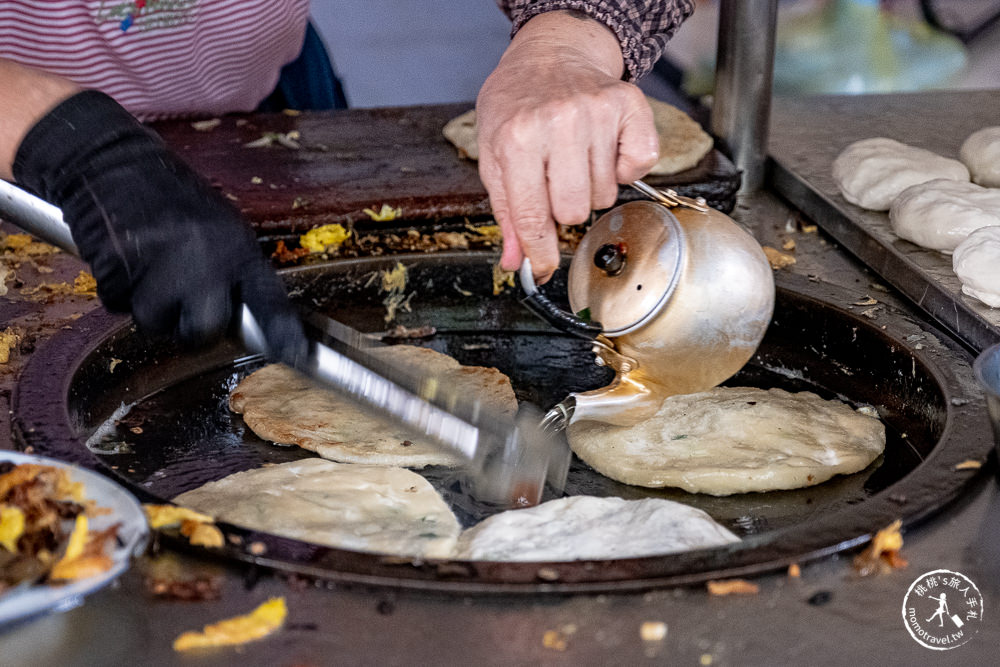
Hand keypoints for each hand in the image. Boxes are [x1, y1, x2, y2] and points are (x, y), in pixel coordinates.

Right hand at [13, 90, 307, 358]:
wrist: (114, 162)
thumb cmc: (173, 199)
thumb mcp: (221, 227)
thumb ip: (232, 271)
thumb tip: (239, 318)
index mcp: (237, 249)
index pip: (268, 300)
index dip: (283, 332)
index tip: (297, 356)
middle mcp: (204, 261)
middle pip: (203, 331)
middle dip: (189, 331)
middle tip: (180, 309)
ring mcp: (160, 266)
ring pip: (155, 324)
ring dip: (148, 309)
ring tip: (149, 271)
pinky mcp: (118, 268)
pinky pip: (118, 304)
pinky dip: (118, 290)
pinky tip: (125, 258)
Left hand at [476, 10, 659, 282]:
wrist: (549, 54)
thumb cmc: (517, 106)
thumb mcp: (494, 155)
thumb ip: (507, 211)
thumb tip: (517, 261)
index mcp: (516, 138)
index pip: (532, 216)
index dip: (539, 251)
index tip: (543, 268)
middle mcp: (558, 121)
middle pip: (575, 211)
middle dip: (564, 208)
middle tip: (554, 182)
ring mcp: (597, 111)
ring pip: (605, 194)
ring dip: (590, 186)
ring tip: (575, 158)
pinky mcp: (629, 104)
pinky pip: (639, 167)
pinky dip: (625, 169)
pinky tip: (604, 151)